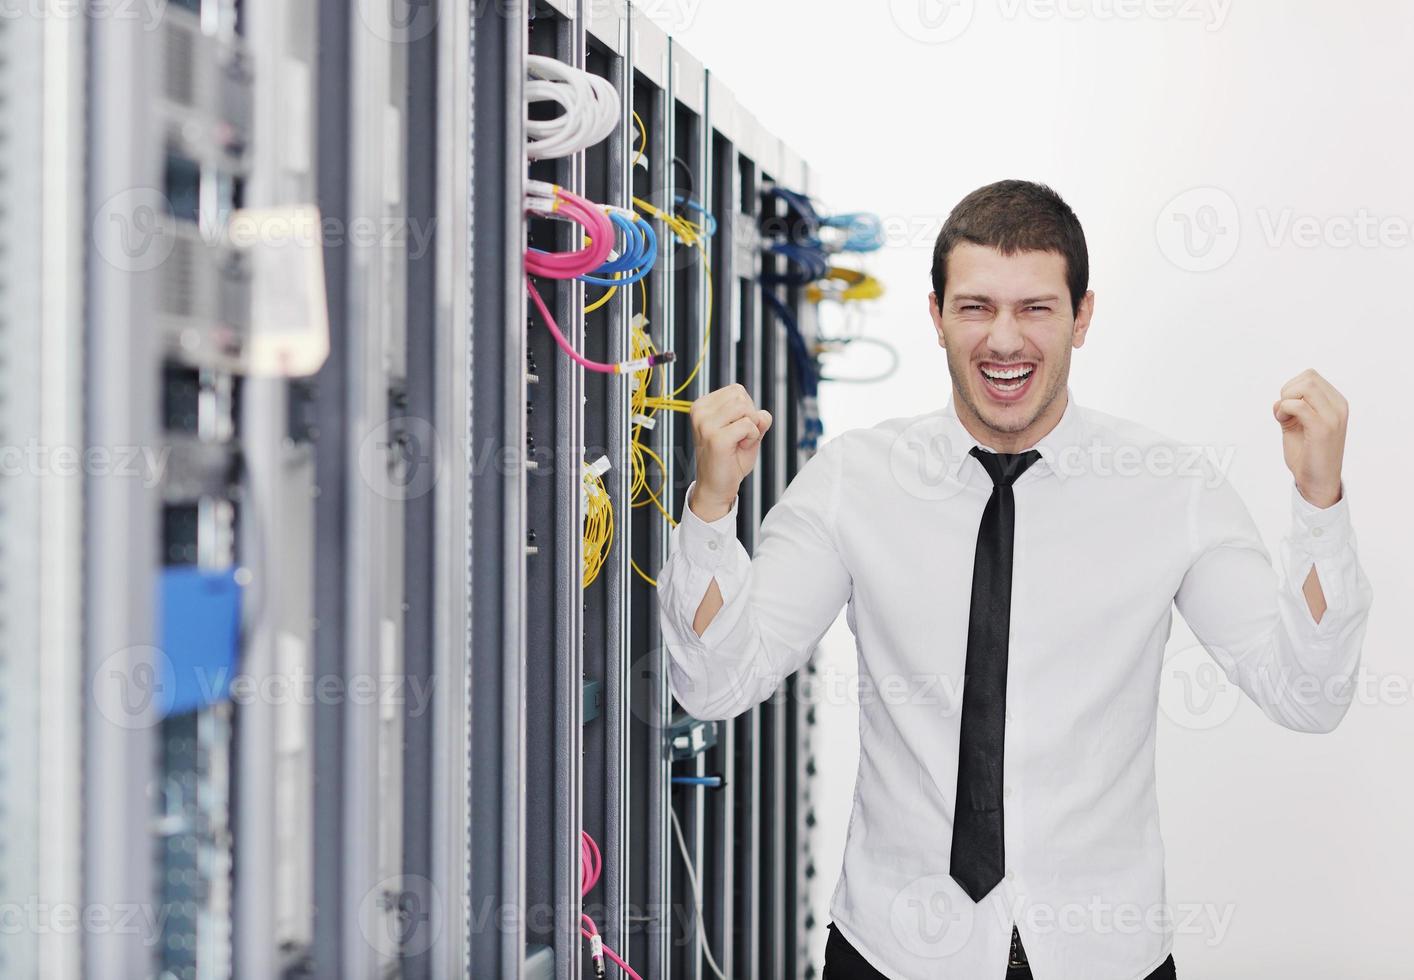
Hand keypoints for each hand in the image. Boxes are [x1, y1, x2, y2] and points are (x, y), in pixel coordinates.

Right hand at [688, 383, 772, 520]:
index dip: (746, 409)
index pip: (737, 390)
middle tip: (739, 438)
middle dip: (749, 417)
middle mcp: (700, 412)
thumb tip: (763, 415)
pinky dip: (753, 438)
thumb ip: (756, 417)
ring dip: (752, 427)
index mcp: (701, 406)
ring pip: (746, 408)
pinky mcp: (716, 438)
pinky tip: (740, 448)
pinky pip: (749, 425)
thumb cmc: (729, 460)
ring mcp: (706, 425)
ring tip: (739, 442)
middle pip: (741, 396)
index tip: (735, 430)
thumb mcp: (745, 432)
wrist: (716, 487)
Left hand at [1273, 369, 1347, 507]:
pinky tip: (1283, 421)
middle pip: (1308, 377)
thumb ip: (1290, 408)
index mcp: (1336, 403)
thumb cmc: (1308, 454)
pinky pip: (1300, 405)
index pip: (1311, 376)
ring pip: (1306, 386)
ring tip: (1285, 417)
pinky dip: (1285, 409)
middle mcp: (1338, 407)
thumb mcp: (1296, 425)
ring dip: (1287, 399)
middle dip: (1288, 391)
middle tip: (1284, 412)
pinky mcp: (1323, 428)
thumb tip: (1279, 400)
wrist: (1317, 482)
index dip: (1291, 388)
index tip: (1287, 408)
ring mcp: (1333, 417)